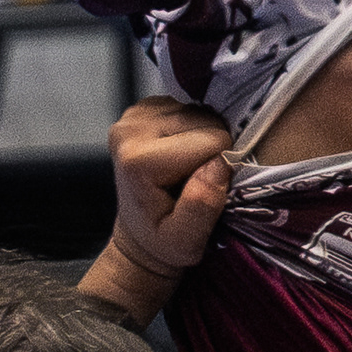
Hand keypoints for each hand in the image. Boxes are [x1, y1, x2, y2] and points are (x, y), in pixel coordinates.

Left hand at [105, 97, 234, 282]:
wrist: (140, 234)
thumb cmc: (163, 242)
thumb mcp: (186, 241)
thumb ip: (202, 205)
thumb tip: (221, 163)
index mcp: (138, 160)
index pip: (211, 141)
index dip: (219, 167)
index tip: (203, 190)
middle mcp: (130, 129)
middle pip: (206, 121)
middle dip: (210, 152)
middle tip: (194, 181)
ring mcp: (134, 115)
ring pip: (201, 112)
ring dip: (202, 140)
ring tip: (187, 170)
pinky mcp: (143, 108)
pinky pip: (189, 108)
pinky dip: (193, 130)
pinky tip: (181, 154)